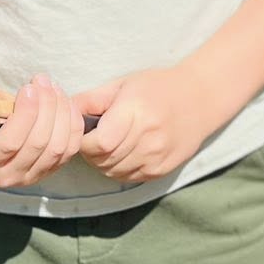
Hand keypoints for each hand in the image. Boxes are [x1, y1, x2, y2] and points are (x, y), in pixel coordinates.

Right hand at [0, 69, 83, 189]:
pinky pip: (71, 148)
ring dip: (61, 111)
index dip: (25, 114)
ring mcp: (29, 176)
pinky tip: (63, 100)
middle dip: (46, 106)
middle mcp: (5, 177)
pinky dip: (72, 121)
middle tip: (41, 80)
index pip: (9, 143)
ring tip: (51, 86)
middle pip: (38, 144)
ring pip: (58, 147)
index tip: (28, 87)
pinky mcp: (49, 169)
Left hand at [74, 67, 213, 182]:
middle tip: (95, 138)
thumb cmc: (157, 87)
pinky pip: (128, 178)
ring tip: (110, 144)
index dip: (85, 141)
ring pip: (113, 172)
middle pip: (104, 160)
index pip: (99, 143)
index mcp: (136, 111)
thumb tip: (62, 110)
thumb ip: (92, 99)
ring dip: (104, 162)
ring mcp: (157, 156)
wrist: (200, 99)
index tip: (85, 132)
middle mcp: (148, 137)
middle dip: (91, 152)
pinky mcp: (161, 170)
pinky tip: (125, 152)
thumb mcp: (123, 84)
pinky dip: (120, 169)